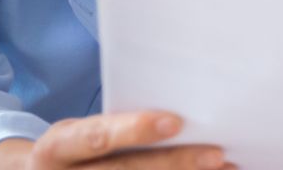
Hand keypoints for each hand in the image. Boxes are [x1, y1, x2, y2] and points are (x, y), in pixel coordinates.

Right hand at [0, 111, 230, 169]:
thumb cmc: (71, 152)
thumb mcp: (78, 135)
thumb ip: (114, 130)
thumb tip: (180, 118)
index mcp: (56, 149)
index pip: (93, 138)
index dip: (132, 130)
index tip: (174, 121)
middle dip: (174, 164)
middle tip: (217, 154)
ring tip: (226, 169)